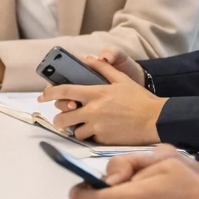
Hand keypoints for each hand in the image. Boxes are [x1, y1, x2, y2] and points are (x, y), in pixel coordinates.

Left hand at [43, 53, 163, 144]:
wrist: (156, 120)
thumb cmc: (140, 99)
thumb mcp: (121, 79)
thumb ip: (102, 69)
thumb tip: (88, 58)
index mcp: (95, 94)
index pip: (64, 92)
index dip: (49, 93)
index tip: (42, 96)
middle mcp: (93, 111)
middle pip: (63, 117)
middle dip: (59, 118)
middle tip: (63, 118)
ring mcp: (97, 127)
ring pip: (74, 131)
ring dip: (76, 129)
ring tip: (82, 125)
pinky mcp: (103, 139)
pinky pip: (89, 139)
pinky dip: (90, 136)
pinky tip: (98, 131)